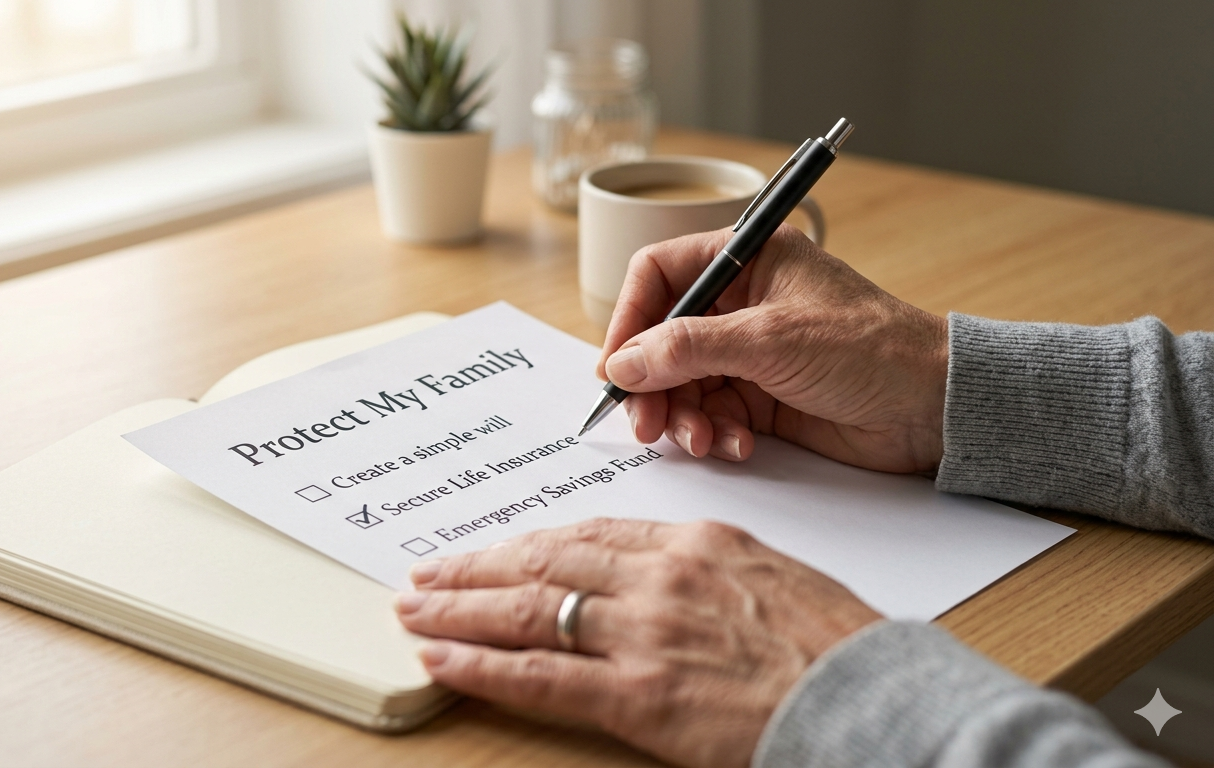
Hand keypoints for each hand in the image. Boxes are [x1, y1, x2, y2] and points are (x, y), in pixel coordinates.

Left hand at [395, 518, 880, 767]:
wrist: (876, 700)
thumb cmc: (837, 647)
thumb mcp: (771, 578)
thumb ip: (704, 570)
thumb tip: (657, 580)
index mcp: (694, 542)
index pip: (585, 534)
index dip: (526, 544)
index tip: (492, 551)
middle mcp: (659, 576)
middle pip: (543, 560)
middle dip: (475, 568)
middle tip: (427, 574)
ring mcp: (644, 633)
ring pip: (529, 609)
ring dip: (461, 611)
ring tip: (415, 611)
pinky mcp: (640, 694)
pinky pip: (541, 675)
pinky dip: (483, 667)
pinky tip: (443, 661)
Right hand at [600, 225, 947, 472]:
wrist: (935, 407)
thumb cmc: (873, 349)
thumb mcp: (771, 340)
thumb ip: (688, 348)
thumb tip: (623, 362)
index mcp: (747, 259)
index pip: (659, 275)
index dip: (629, 319)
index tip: (616, 366)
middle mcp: (741, 302)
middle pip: (660, 338)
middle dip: (652, 384)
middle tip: (648, 423)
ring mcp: (749, 352)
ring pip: (681, 383)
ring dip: (682, 417)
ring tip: (702, 440)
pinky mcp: (761, 398)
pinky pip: (711, 415)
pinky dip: (713, 434)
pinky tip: (735, 446)